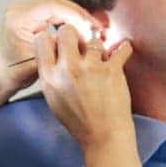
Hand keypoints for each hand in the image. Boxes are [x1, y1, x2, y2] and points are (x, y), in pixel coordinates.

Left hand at [0, 0, 103, 99]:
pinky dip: (69, 21)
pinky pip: (55, 12)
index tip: (91, 26)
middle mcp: (20, 10)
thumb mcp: (37, 63)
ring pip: (59, 7)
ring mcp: (26, 11)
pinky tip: (81, 32)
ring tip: (92, 32)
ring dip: (76, 18)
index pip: (52, 6)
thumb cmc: (12, 73)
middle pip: (57, 3)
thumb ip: (58, 49)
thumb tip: (83, 41)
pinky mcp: (32, 16)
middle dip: (79, 16)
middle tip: (97, 30)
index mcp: (18, 18)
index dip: (75, 14)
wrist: (0, 76)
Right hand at [33, 24, 133, 150]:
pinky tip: (121, 52)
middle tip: (80, 46)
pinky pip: (121, 48)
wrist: (103, 135)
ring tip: (100, 62)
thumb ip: (50, 73)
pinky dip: (123, 49)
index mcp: (49, 77)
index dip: (51, 38)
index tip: (58, 42)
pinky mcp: (112, 70)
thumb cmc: (79, 120)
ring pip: (93, 39)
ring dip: (98, 49)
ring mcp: (91, 68)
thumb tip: (55, 51)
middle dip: (74, 35)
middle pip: (67, 31)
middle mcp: (68, 69)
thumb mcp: (53, 98)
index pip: (42, 40)